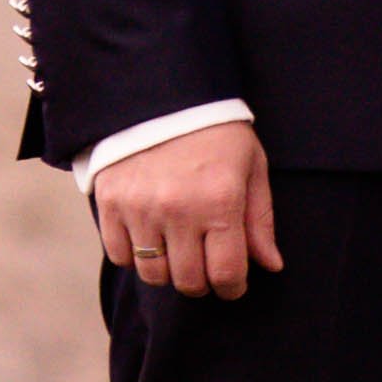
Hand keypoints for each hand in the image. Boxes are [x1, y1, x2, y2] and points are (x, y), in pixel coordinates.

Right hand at [95, 118, 282, 299]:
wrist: (162, 94)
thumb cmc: (216, 133)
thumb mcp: (251, 167)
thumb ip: (260, 220)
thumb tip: (271, 266)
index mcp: (220, 200)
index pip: (226, 273)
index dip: (232, 287)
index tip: (232, 283)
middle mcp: (178, 208)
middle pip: (189, 281)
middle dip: (202, 282)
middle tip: (205, 266)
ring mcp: (140, 207)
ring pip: (153, 273)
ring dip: (168, 271)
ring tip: (177, 250)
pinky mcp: (110, 202)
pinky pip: (120, 255)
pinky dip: (134, 255)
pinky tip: (149, 237)